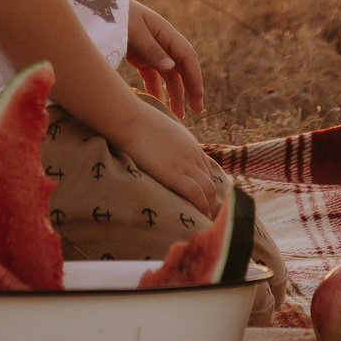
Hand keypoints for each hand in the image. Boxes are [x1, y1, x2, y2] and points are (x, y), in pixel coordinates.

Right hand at [122, 100, 225, 219]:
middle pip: (210, 179)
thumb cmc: (135, 121)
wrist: (129, 120)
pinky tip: (202, 216)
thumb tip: (152, 146)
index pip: (205, 167)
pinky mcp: (175, 174)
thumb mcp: (157, 128)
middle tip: (209, 213)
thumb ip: (163, 140)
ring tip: (207, 220)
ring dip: (209, 206)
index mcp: (188, 143)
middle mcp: (192, 153)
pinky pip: (196, 193)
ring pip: (208, 188)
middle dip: (212, 198)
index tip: (204, 197)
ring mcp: (185, 163)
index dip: (206, 184)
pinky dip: (202, 206)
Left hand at [126, 0, 204, 114]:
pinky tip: (157, 105)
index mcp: (165, 32)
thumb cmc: (116, 15)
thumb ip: (151, 50)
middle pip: (181, 68)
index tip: (198, 97)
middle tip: (196, 111)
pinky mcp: (139, 57)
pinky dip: (155, 90)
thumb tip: (172, 69)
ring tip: (177, 115)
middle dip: (190, 89)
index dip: (195, 78)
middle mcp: (162, 42)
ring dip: (174, 93)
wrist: (96, 6)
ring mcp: (151, 50)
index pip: (187, 57)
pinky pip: (152, 76)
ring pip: (168, 75)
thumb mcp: (134, 31)